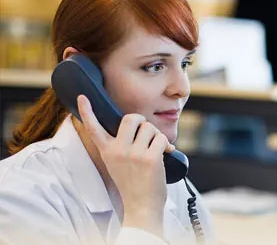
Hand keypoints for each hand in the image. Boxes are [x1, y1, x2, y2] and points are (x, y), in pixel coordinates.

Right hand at [77, 95, 174, 237]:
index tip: (83, 97)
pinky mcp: (149, 158)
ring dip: (156, 136)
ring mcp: (133, 154)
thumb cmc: (133, 184)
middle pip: (131, 118)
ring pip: (150, 128)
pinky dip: (167, 145)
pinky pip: (162, 138)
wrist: (141, 206)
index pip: (94, 128)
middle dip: (142, 121)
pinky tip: (165, 155)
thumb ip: (122, 145)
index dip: (88, 111)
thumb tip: (142, 127)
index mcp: (107, 151)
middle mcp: (117, 150)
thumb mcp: (118, 163)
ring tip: (154, 151)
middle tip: (146, 133)